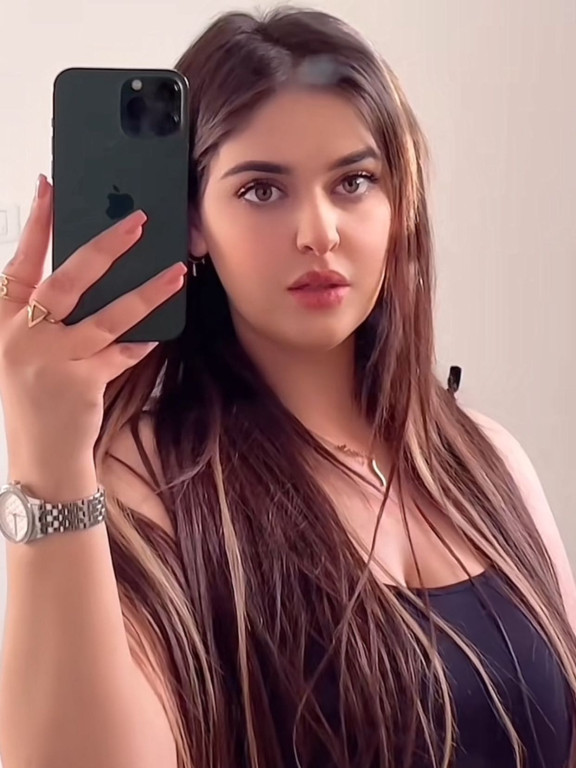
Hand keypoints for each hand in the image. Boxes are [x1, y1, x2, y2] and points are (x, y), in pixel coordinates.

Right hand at [0, 174, 186, 467]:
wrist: (41, 457)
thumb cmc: (36, 397)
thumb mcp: (26, 350)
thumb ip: (48, 314)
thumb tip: (92, 271)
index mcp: (3, 319)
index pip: (19, 261)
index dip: (35, 223)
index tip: (49, 186)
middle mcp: (21, 334)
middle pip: (67, 278)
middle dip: (104, 245)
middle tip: (137, 220)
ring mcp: (50, 358)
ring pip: (107, 315)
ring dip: (146, 292)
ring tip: (176, 272)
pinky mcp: (80, 381)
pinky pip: (122, 352)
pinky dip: (142, 340)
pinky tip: (160, 328)